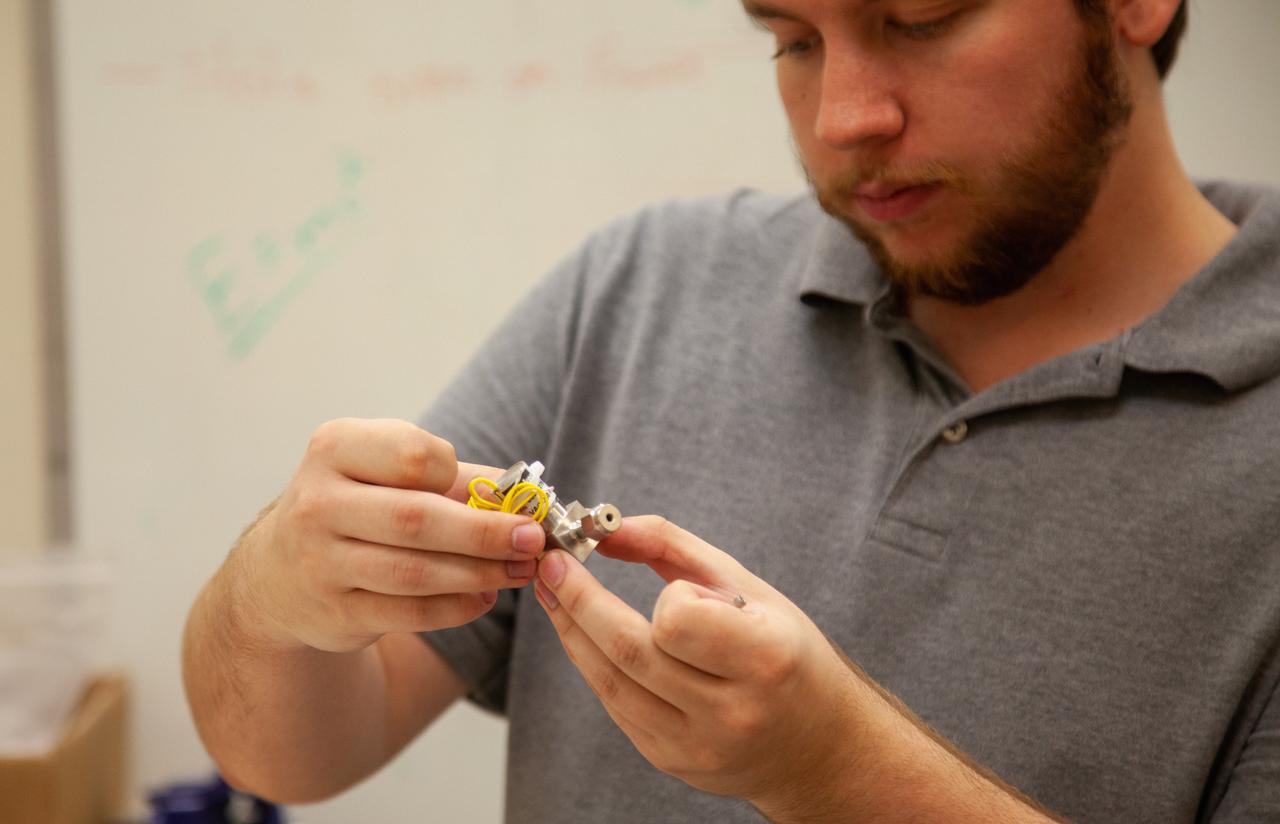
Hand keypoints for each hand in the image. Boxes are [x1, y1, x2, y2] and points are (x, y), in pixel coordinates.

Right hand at [233, 418, 545, 653]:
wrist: (279, 573)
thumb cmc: (354, 507)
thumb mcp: (385, 473)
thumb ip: (453, 478)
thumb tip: (525, 492)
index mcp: (335, 449)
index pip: (412, 455)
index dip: (460, 474)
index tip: (495, 491)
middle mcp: (319, 503)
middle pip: (418, 519)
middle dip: (486, 532)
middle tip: (533, 539)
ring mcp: (320, 562)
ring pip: (415, 572)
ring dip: (479, 573)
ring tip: (521, 570)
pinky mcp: (335, 612)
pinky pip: (409, 613)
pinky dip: (456, 608)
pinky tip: (485, 598)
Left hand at [531, 515, 867, 815]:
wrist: (818, 746)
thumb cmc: (787, 653)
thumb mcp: (748, 587)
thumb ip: (673, 547)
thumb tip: (605, 525)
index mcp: (765, 659)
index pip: (680, 620)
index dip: (665, 596)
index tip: (670, 584)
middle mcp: (732, 711)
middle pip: (629, 651)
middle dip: (578, 601)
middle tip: (551, 565)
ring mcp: (698, 746)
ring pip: (611, 683)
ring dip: (573, 633)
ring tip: (554, 594)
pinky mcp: (672, 762)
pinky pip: (618, 707)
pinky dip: (596, 666)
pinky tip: (586, 636)